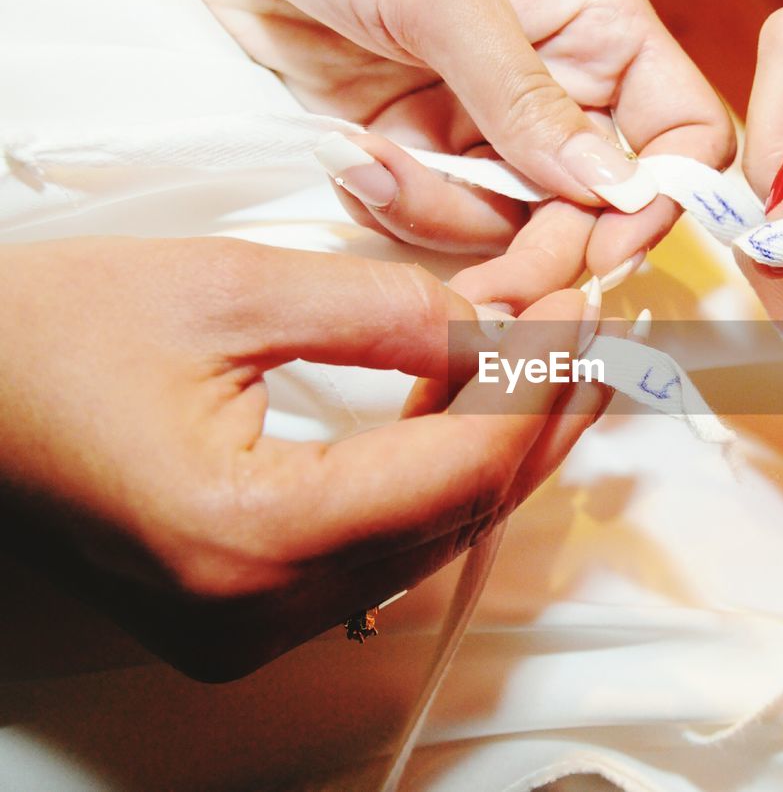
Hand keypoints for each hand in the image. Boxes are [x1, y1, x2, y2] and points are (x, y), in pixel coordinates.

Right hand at [0, 237, 611, 680]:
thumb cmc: (35, 342)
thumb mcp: (224, 290)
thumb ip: (382, 310)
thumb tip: (495, 332)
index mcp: (250, 537)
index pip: (458, 472)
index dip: (537, 391)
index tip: (580, 319)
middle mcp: (256, 611)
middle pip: (456, 516)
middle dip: (535, 422)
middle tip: (591, 344)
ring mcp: (248, 627)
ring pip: (427, 537)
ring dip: (494, 450)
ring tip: (552, 373)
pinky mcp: (241, 614)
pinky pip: (379, 549)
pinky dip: (433, 479)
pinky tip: (471, 423)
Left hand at [185, 0, 733, 305]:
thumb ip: (526, 93)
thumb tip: (612, 188)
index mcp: (595, 29)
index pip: (683, 133)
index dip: (663, 199)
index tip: (611, 245)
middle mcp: (554, 86)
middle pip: (597, 208)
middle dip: (547, 249)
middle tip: (494, 280)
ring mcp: (484, 124)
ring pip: (510, 227)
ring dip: (444, 220)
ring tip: (372, 159)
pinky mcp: (418, 149)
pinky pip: (432, 218)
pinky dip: (391, 205)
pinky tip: (350, 152)